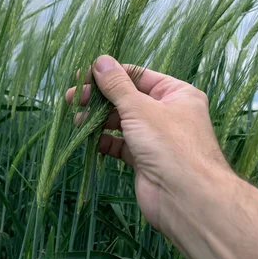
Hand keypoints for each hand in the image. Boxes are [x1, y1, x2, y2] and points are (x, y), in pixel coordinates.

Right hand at [65, 55, 231, 230]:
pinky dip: (105, 140)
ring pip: (122, 121)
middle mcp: (168, 113)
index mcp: (176, 94)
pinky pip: (121, 144)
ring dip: (99, 119)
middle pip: (127, 98)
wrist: (186, 197)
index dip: (111, 74)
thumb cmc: (168, 144)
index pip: (138, 76)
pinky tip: (89, 138)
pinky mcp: (145, 158)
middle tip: (72, 98)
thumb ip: (117, 85)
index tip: (83, 76)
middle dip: (99, 98)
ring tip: (77, 120)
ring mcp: (156, 137)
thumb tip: (100, 60)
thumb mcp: (139, 107)